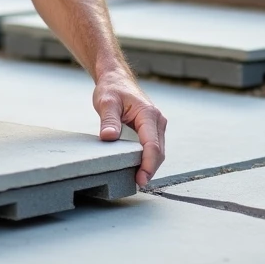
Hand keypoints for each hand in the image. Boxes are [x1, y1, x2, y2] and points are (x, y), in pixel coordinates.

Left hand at [92, 69, 166, 186]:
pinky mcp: (152, 129)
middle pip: (158, 152)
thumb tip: (109, 137)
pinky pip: (153, 148)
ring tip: (136, 180)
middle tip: (136, 184)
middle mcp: (157, 120)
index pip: (152, 145)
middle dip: (150, 169)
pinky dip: (148, 160)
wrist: (116, 79)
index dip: (148, 165)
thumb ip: (109, 120)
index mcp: (148, 114)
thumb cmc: (112, 89)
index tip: (140, 179)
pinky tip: (138, 169)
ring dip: (150, 166)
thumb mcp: (106, 102)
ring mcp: (156, 125)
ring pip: (158, 152)